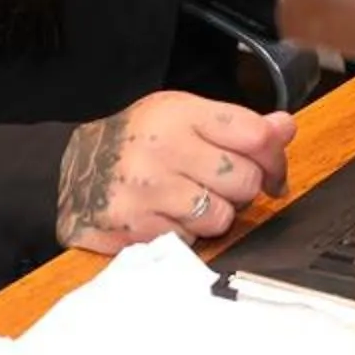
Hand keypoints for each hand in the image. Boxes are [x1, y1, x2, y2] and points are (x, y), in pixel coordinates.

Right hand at [54, 92, 294, 253]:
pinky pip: (191, 242)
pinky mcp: (135, 230)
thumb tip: (286, 127)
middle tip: (222, 184)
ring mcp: (147, 192)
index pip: (254, 134)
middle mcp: (162, 149)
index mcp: (179, 113)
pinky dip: (187, 234)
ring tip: (190, 200)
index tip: (273, 170)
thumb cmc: (135, 141)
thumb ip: (236, 124)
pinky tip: (167, 216)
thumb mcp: (183, 115)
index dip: (275, 156)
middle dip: (243, 188)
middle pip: (245, 180)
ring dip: (215, 215)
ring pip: (222, 217)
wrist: (68, 171)